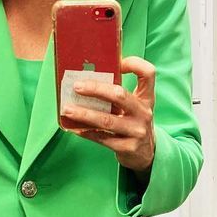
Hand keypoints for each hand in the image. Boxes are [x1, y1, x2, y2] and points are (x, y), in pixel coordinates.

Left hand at [60, 56, 155, 174]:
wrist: (145, 154)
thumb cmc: (133, 123)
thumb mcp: (134, 107)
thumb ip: (119, 95)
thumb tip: (87, 80)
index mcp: (146, 98)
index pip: (148, 73)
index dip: (135, 64)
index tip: (118, 62)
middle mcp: (144, 113)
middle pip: (119, 95)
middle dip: (95, 89)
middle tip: (77, 87)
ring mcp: (136, 131)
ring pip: (107, 120)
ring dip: (84, 114)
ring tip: (68, 109)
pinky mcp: (127, 148)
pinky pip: (102, 139)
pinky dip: (86, 132)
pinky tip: (74, 128)